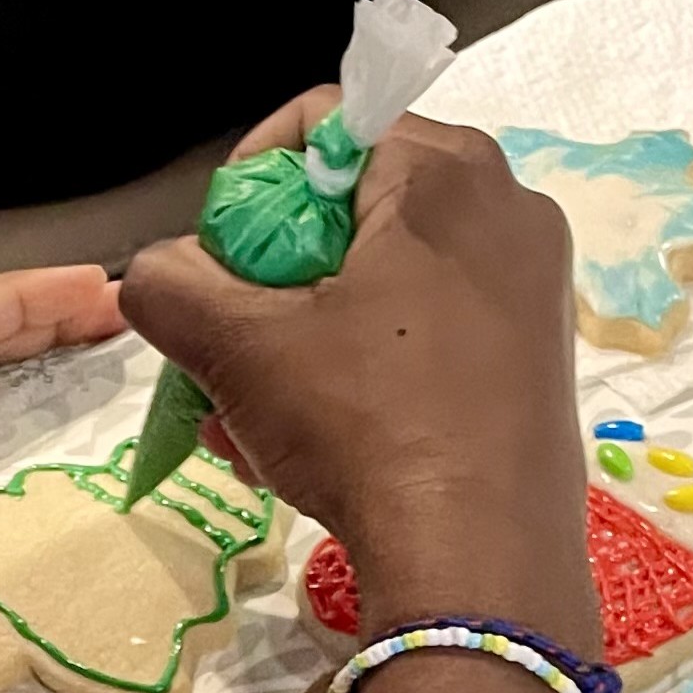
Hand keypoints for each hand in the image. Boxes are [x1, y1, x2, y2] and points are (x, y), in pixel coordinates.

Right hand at [119, 103, 593, 653]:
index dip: (248, 181)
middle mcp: (508, 208)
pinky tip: (306, 440)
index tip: (216, 256)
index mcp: (448, 172)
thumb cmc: (365, 424)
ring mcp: (533, 286)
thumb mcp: (236, 345)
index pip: (323, 124)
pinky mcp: (538, 357)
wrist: (482, 567)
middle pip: (353, 205)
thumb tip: (153, 274)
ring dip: (302, 331)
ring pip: (385, 277)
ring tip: (246, 410)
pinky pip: (429, 327)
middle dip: (271, 272)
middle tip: (226, 336)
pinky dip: (361, 364)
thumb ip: (168, 282)